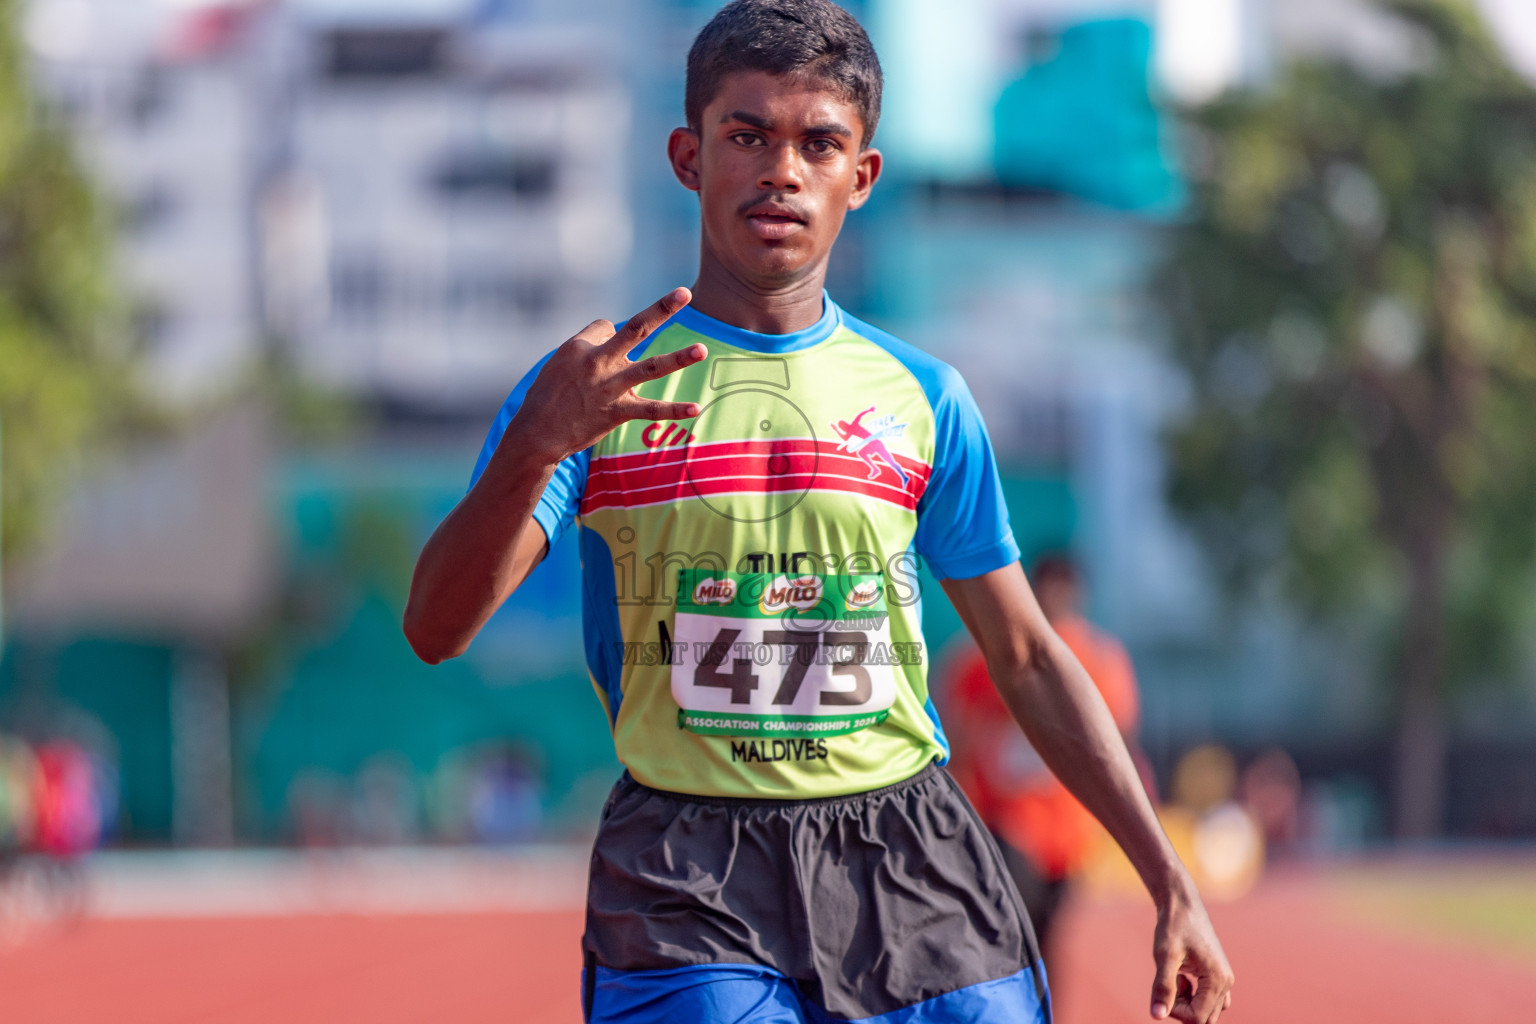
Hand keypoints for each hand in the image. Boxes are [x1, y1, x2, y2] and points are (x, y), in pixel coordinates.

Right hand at [509, 288, 706, 462]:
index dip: (608, 336)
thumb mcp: (560, 362)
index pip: (608, 327)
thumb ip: (588, 343)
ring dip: (678, 358)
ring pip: (650, 368)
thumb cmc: (548, 395)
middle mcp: (597, 362)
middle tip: (685, 292)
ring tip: (702, 349)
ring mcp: (609, 387)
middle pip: (635, 329)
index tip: (600, 351)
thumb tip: (613, 329)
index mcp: (579, 346)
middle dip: (661, 309)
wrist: (537, 433)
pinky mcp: (616, 412)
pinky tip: (695, 408)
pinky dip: (673, 410)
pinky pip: (650, 410)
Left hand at [1150, 888, 1233, 1023]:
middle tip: (1170, 982)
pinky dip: (1192, 995)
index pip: (1197, 1017)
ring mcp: (1223, 979)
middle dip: (1182, 1008)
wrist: (1181, 902)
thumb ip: (1163, 987)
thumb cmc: (1173, 926)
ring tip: (1176, 978)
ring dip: (1187, 1003)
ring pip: (1206, 1010)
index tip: (1163, 989)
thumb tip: (1157, 1015)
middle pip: (1204, 1018)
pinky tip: (1181, 976)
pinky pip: (1208, 999)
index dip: (1175, 1011)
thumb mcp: (1164, 955)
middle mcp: (1226, 982)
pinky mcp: (1217, 974)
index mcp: (1218, 980)